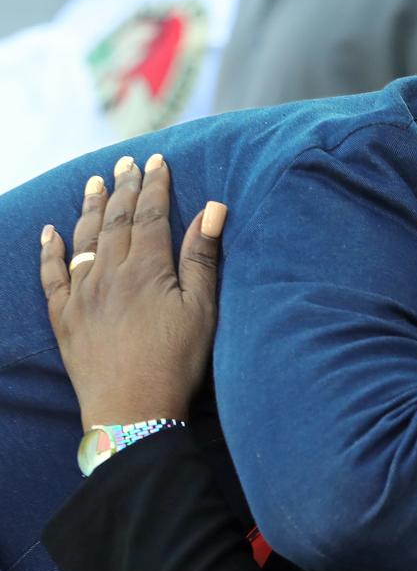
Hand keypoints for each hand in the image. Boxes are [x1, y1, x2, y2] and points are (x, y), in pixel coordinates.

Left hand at [39, 153, 226, 429]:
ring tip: (94, 182)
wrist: (132, 410)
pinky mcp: (64, 318)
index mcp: (146, 269)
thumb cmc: (177, 362)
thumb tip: (213, 208)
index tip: (157, 161)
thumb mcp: (202, 309)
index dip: (154, 185)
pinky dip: (49, 251)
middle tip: (126, 163)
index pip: (149, 214)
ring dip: (90, 208)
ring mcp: (81, 295)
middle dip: (123, 188)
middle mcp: (108, 273)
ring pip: (83, 239)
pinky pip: (52, 275)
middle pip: (115, 220)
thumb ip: (202, 257)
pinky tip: (49, 233)